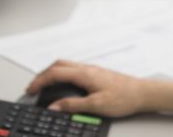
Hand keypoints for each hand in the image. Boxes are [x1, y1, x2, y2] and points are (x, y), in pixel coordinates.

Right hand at [26, 60, 147, 116]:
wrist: (142, 93)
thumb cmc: (123, 98)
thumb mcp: (96, 105)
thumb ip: (73, 105)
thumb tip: (54, 107)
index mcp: (84, 74)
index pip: (54, 73)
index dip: (40, 81)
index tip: (30, 90)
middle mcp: (86, 68)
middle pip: (57, 65)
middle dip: (42, 75)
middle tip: (34, 86)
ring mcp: (92, 70)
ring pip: (65, 66)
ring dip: (52, 73)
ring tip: (44, 85)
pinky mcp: (96, 74)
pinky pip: (73, 69)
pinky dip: (62, 74)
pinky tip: (63, 85)